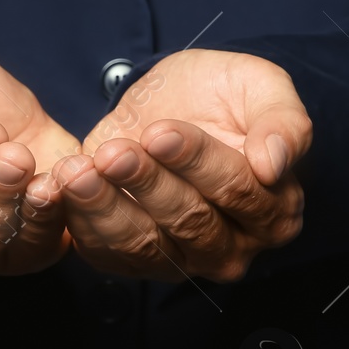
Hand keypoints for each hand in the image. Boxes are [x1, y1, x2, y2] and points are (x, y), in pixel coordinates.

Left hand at [53, 50, 311, 281]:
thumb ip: (283, 123)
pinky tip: (65, 185)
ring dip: (106, 207)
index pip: (237, 191)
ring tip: (79, 171)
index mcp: (274, 211)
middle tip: (114, 152)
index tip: (161, 132)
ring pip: (144, 245)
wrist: (174, 99)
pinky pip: (107, 253)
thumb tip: (274, 165)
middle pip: (190, 222)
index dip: (197, 161)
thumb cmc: (225, 96)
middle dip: (147, 184)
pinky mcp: (133, 260)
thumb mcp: (264, 88)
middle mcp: (232, 246)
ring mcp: (181, 260)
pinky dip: (82, 221)